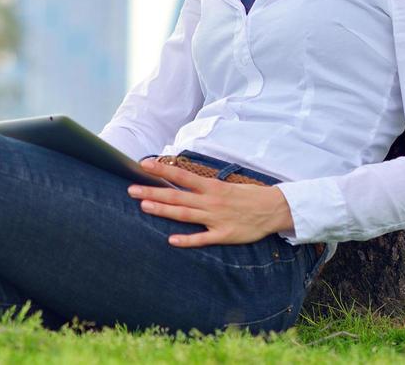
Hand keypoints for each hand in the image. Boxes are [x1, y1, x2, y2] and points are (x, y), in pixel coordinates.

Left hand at [129, 158, 295, 247]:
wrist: (274, 209)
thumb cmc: (247, 196)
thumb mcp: (225, 185)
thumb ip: (203, 186)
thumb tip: (180, 181)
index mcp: (211, 186)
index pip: (181, 176)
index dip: (162, 170)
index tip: (143, 165)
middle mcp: (210, 201)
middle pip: (176, 195)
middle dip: (153, 192)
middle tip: (131, 190)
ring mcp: (216, 218)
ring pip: (185, 214)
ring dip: (163, 210)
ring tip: (144, 207)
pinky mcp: (224, 235)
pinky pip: (202, 238)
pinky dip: (187, 239)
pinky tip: (171, 240)